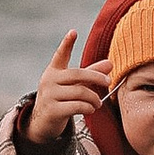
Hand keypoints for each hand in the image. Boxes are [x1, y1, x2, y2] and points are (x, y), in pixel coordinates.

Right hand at [22, 30, 113, 153]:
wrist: (43, 122)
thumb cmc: (61, 99)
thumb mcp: (73, 85)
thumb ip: (90, 74)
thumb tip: (110, 63)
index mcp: (54, 71)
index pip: (60, 55)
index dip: (67, 43)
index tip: (73, 32)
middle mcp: (49, 80)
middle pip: (78, 74)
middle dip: (96, 77)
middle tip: (108, 82)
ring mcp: (49, 95)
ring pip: (80, 92)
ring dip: (94, 98)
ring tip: (98, 103)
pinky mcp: (52, 110)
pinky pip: (76, 106)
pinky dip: (88, 108)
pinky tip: (91, 109)